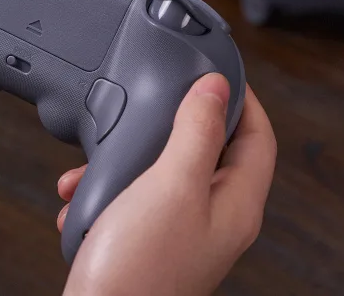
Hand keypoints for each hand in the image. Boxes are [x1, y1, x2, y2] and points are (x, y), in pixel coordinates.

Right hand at [57, 73, 275, 295]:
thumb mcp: (172, 186)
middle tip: (157, 103)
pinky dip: (110, 187)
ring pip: (166, 172)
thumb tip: (215, 88)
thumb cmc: (139, 271)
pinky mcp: (149, 242)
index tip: (218, 72)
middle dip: (177, 124)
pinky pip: (135, 198)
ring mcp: (182, 232)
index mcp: (236, 205)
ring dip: (132, 157)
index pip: (259, 137)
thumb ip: (196, 133)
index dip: (244, 99)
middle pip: (212, 151)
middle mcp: (215, 219)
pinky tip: (84, 192)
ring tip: (101, 159)